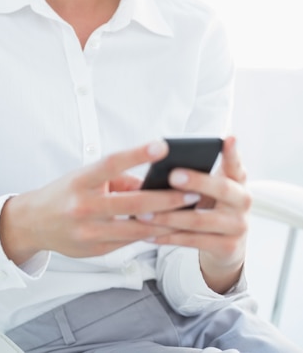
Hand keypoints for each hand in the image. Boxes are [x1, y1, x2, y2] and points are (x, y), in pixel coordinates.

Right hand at [0, 140, 195, 264]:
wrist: (33, 223)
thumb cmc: (66, 192)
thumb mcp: (86, 177)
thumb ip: (119, 179)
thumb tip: (155, 182)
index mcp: (81, 181)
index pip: (112, 164)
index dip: (137, 154)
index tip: (162, 146)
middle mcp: (83, 207)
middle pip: (132, 204)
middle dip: (166, 199)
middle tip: (192, 192)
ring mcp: (89, 232)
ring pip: (136, 229)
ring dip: (166, 221)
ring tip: (190, 213)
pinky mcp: (95, 250)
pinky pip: (129, 242)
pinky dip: (151, 234)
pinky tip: (170, 228)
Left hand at [145, 136, 250, 292]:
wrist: (227, 245)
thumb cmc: (211, 205)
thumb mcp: (211, 188)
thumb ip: (198, 175)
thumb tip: (164, 165)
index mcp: (238, 180)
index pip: (236, 163)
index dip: (233, 152)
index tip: (228, 138)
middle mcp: (243, 201)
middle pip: (222, 189)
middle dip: (196, 181)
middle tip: (173, 175)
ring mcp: (237, 226)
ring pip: (199, 220)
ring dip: (169, 216)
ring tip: (143, 213)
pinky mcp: (227, 247)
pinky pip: (193, 241)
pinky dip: (168, 237)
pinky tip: (149, 233)